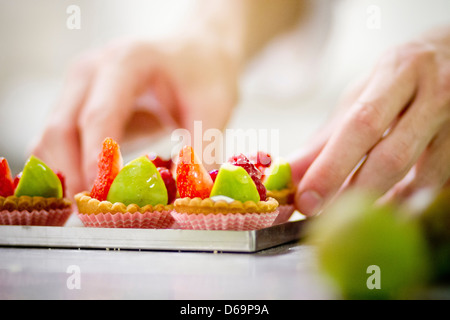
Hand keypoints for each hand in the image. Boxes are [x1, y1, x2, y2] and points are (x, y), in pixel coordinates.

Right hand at [30, 35, 239, 197]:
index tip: (102, 194)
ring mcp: (78, 88)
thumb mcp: (214, 106)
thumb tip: (196, 196)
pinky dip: (66, 169)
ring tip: (90, 210)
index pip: (99, 114)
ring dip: (65, 176)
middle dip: (74, 175)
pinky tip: (87, 192)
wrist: (192, 51)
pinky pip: (57, 142)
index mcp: (125, 62)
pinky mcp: (77, 105)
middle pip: (61, 129)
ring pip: (50, 139)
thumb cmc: (202, 73)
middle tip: (95, 213)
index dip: (97, 158)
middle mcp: (91, 72)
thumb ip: (202, 148)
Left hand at [291, 26, 449, 215]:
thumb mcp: (362, 94)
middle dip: (352, 191)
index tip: (306, 197)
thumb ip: (327, 135)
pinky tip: (384, 206)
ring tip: (351, 213)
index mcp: (397, 72)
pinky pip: (437, 184)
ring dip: (381, 202)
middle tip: (320, 213)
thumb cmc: (400, 78)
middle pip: (392, 156)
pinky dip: (407, 201)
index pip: (360, 124)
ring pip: (421, 178)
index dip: (332, 166)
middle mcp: (433, 93)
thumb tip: (292, 172)